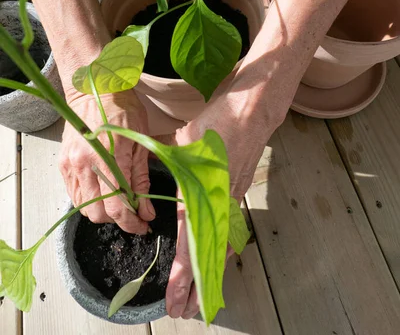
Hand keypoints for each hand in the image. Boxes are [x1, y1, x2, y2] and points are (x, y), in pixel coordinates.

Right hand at [59, 89, 154, 233]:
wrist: (95, 90)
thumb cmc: (124, 109)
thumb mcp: (141, 142)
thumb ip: (142, 180)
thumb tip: (146, 212)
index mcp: (110, 157)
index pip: (118, 206)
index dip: (132, 223)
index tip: (143, 225)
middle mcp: (86, 164)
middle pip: (99, 213)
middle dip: (118, 219)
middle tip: (133, 211)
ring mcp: (71, 164)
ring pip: (84, 207)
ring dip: (103, 211)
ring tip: (118, 199)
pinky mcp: (63, 164)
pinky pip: (74, 195)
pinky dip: (89, 200)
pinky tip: (103, 190)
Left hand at [166, 71, 285, 319]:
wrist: (252, 110)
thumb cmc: (217, 123)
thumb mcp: (183, 142)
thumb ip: (160, 161)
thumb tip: (136, 169)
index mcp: (202, 196)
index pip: (190, 245)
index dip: (183, 276)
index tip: (175, 301)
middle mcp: (219, 206)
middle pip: (209, 256)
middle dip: (197, 287)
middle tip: (186, 313)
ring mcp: (232, 202)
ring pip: (222, 248)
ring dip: (210, 275)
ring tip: (203, 299)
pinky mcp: (237, 195)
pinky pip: (230, 233)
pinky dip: (223, 254)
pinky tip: (220, 261)